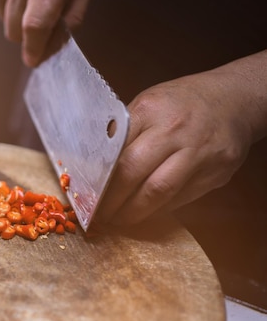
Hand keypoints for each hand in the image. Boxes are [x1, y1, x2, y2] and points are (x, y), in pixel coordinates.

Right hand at [0, 0, 94, 66]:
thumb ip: (74, 9)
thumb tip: (58, 39)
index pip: (36, 23)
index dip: (34, 46)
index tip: (34, 58)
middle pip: (13, 26)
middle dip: (27, 34)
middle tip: (43, 25)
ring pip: (0, 16)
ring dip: (14, 18)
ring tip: (30, 2)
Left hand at [97, 55, 266, 225]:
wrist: (235, 100)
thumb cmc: (181, 103)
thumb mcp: (148, 104)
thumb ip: (124, 131)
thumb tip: (92, 164)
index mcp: (151, 110)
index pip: (116, 149)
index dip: (98, 177)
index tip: (85, 194)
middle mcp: (175, 131)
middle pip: (133, 172)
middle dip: (111, 200)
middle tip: (97, 215)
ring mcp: (199, 153)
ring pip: (159, 192)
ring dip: (134, 212)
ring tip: (118, 220)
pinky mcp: (215, 173)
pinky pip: (181, 199)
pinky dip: (158, 209)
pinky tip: (145, 212)